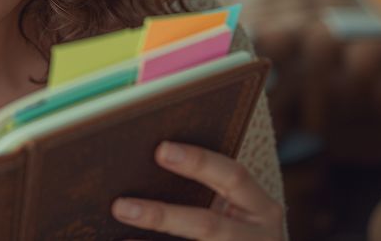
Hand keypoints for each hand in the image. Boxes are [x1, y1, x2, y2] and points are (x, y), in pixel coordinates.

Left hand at [110, 141, 283, 239]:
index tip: (160, 150)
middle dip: (162, 216)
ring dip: (151, 239)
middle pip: (206, 225)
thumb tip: (146, 161)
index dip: (198, 162)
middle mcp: (257, 237)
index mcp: (261, 208)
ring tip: (120, 221)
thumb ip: (209, 186)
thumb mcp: (238, 207)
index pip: (233, 176)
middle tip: (120, 206)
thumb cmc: (241, 229)